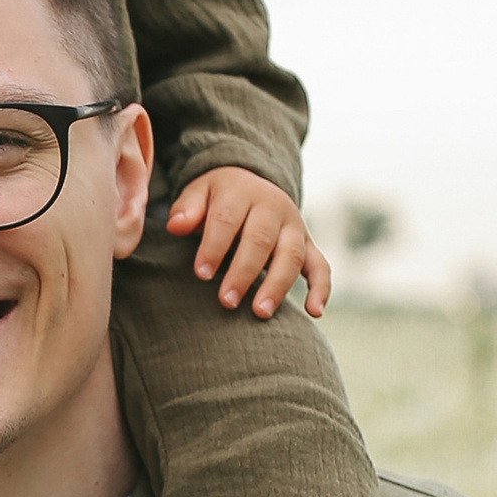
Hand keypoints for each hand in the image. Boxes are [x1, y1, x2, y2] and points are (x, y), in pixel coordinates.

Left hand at [166, 169, 328, 315]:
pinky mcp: (308, 245)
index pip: (228, 219)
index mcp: (242, 192)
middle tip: (226, 301)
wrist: (251, 184)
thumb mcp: (199, 193)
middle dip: (244, 272)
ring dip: (277, 285)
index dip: (214, 246)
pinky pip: (320, 266)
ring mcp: (294, 227)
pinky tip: (315, 312)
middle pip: (261, 239)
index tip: (201, 273)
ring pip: (291, 255)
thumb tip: (175, 226)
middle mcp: (273, 207)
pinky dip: (321, 289)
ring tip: (260, 313)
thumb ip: (187, 209)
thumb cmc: (217, 198)